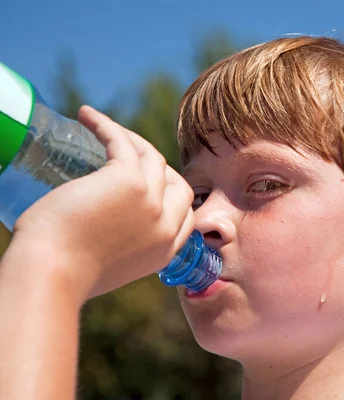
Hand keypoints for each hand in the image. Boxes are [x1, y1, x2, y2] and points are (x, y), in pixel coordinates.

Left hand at [8, 106, 194, 303]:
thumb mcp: (111, 265)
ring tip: (98, 128)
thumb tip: (107, 224)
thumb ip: (123, 246)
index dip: (170, 196)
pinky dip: (105, 125)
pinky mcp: (128, 180)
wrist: (51, 274)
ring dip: (129, 138)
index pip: (185, 215)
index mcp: (164, 251)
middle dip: (158, 168)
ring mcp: (151, 202)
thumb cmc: (65, 274)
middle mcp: (165, 226)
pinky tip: (86, 116)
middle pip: (179, 184)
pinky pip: (123, 142)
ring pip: (152, 157)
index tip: (147, 184)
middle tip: (126, 156)